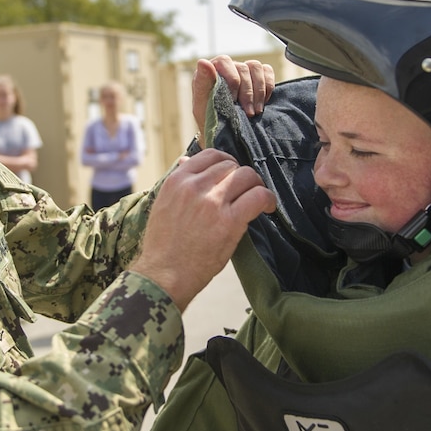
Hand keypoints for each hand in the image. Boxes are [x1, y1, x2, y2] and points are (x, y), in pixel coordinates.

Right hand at [132, 148, 275, 309]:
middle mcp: (194, 186)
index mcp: (176, 181)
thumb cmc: (163, 246)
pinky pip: (258, 196)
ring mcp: (212, 202)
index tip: (230, 175)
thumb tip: (187, 160)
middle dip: (240, 176)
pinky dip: (267, 199)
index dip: (225, 163)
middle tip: (244, 192)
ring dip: (255, 185)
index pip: (209, 155)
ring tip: (256, 200)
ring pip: (246, 176)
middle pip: (230, 165)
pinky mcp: (229, 221)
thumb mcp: (163, 205)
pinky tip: (267, 208)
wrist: (164, 275)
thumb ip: (179, 184)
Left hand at [192, 56, 274, 142]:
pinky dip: (268, 87)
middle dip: (247, 92)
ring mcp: (244, 70)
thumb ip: (202, 83)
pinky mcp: (258, 75)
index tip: (233, 100)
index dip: (232, 79)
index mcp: (211, 70)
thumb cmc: (210, 118)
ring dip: (259, 90)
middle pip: (243, 67)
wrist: (223, 132)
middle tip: (248, 112)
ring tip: (256, 111)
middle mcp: (228, 66)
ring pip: (255, 67)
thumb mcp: (202, 105)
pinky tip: (262, 103)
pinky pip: (267, 71)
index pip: (224, 61)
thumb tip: (203, 62)